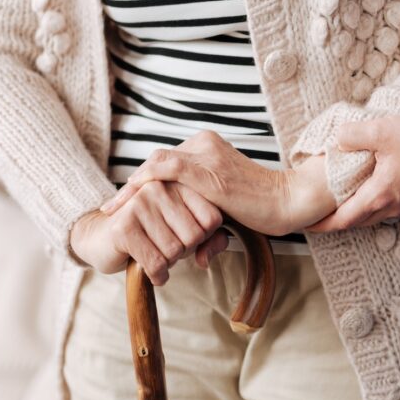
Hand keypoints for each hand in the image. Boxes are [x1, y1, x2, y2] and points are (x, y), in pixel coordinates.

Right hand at [69, 181, 225, 284]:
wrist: (100, 237)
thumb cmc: (149, 234)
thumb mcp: (183, 231)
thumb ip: (210, 240)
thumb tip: (206, 259)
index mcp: (178, 183)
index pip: (212, 218)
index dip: (204, 238)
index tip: (185, 237)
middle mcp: (159, 188)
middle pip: (195, 236)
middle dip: (185, 252)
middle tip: (168, 249)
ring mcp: (139, 204)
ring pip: (175, 251)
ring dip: (169, 264)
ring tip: (157, 255)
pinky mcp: (124, 227)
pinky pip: (155, 263)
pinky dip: (158, 275)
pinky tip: (154, 273)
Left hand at [101, 131, 335, 236]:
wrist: (288, 201)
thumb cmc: (263, 209)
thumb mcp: (225, 209)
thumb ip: (205, 218)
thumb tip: (198, 254)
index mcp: (207, 146)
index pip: (165, 162)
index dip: (142, 183)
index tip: (124, 203)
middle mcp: (203, 144)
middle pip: (156, 162)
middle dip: (131, 187)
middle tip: (110, 209)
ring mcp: (205, 155)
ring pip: (156, 164)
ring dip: (131, 189)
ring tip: (112, 209)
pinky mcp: (208, 171)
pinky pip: (166, 169)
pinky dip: (144, 183)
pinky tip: (129, 199)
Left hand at [309, 116, 399, 231]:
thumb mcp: (380, 131)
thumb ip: (352, 135)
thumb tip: (337, 140)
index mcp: (378, 195)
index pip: (343, 219)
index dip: (323, 224)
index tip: (307, 226)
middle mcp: (392, 206)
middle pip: (357, 221)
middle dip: (337, 220)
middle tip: (321, 216)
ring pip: (374, 216)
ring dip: (357, 212)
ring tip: (343, 204)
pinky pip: (390, 208)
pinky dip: (375, 204)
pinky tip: (373, 191)